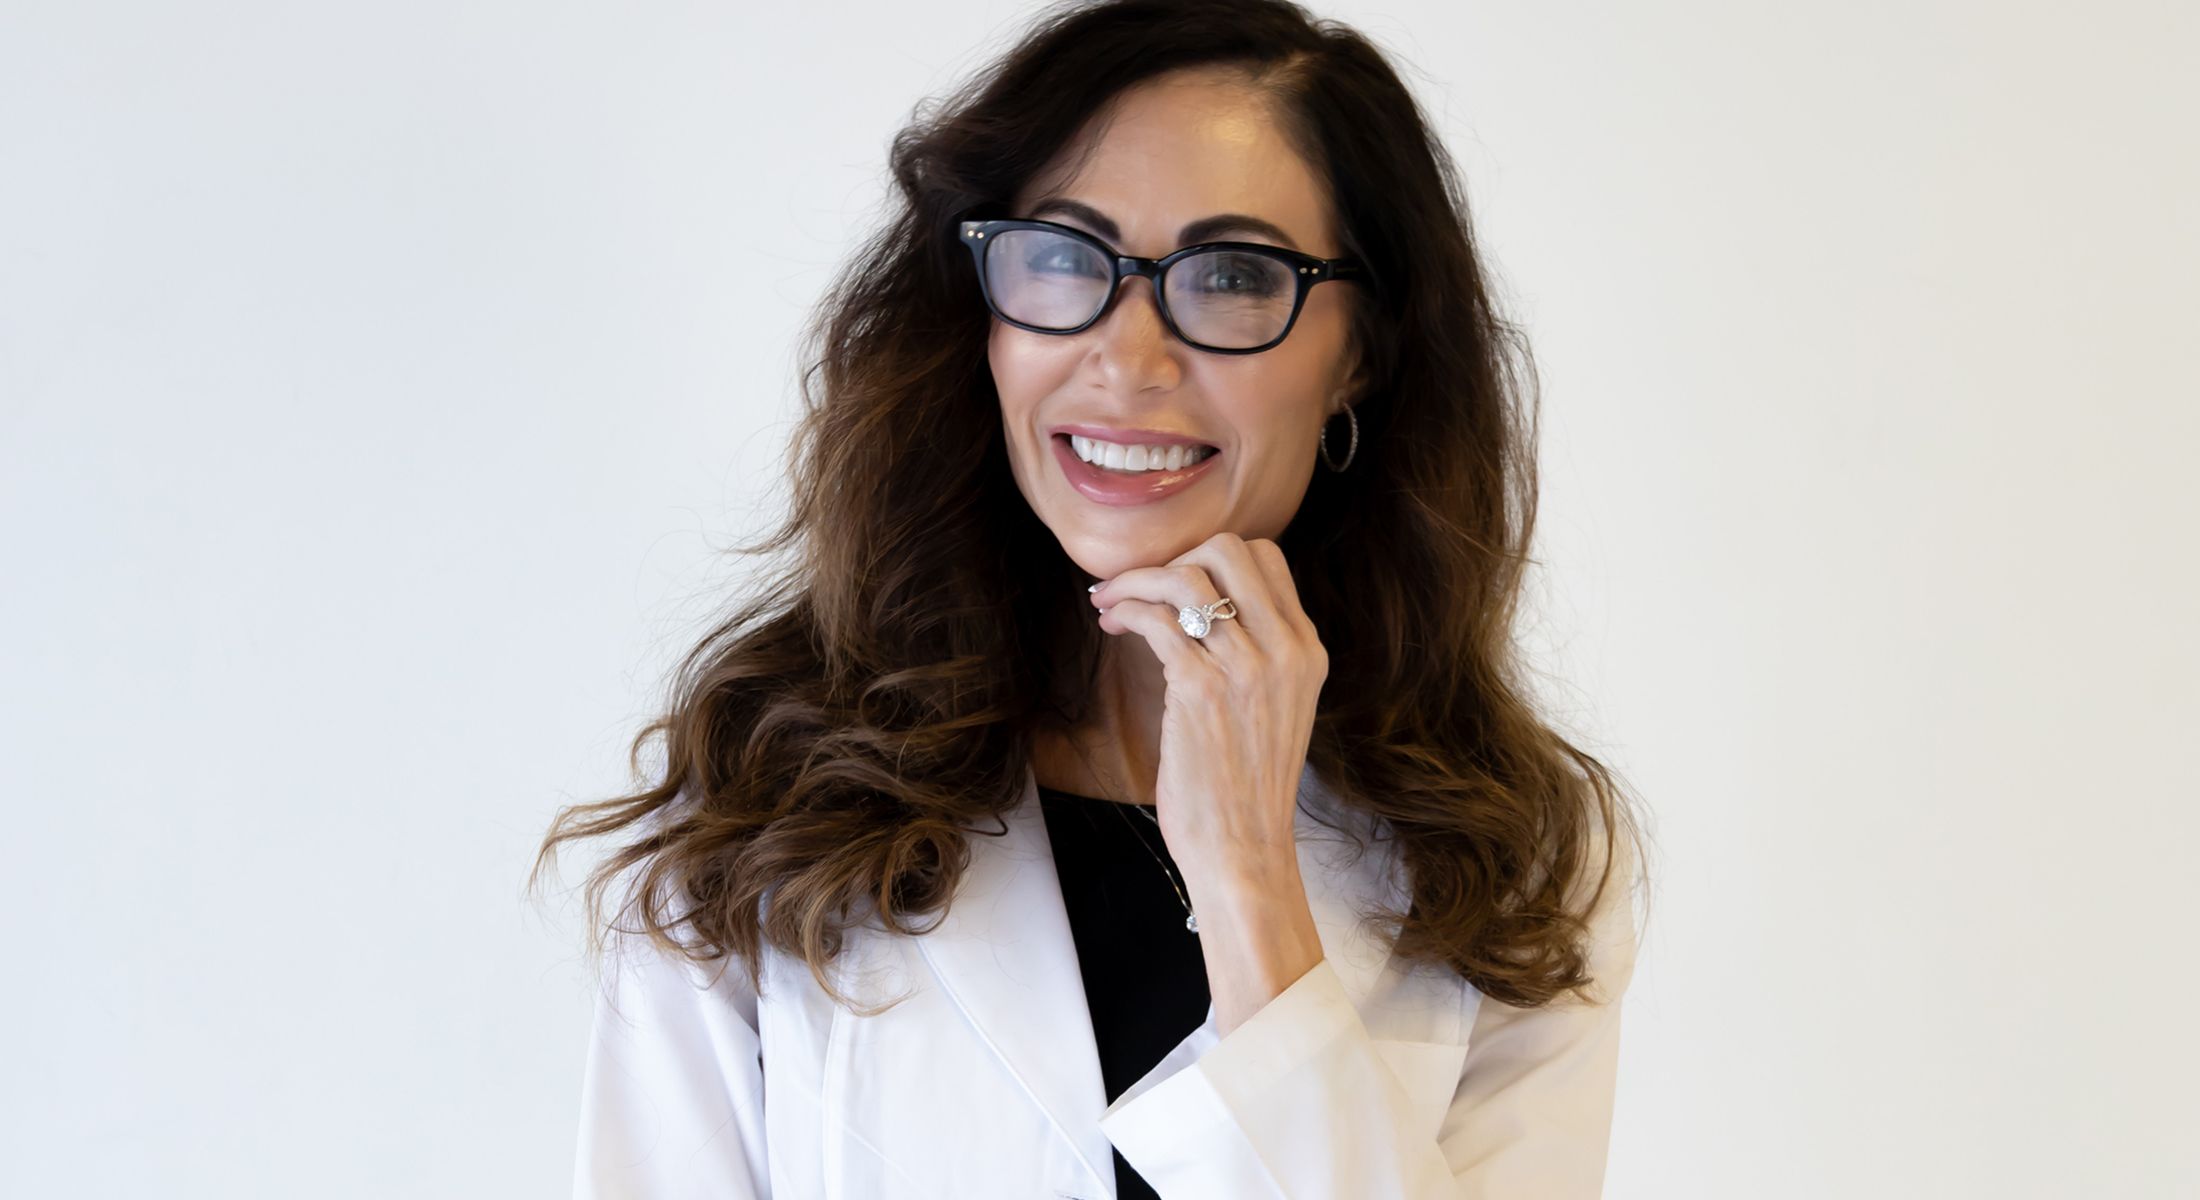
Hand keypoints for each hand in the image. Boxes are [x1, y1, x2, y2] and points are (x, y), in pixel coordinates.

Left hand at [1088, 532, 1328, 884]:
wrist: (1245, 850)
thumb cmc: (1247, 786)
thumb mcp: (1278, 707)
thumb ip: (1260, 655)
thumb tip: (1204, 607)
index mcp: (1307, 650)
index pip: (1266, 558)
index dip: (1211, 557)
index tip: (1174, 580)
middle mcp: (1285, 650)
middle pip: (1228, 550)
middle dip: (1172, 556)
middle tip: (1138, 586)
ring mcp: (1246, 668)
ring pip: (1185, 578)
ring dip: (1134, 581)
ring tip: (1108, 600)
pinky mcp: (1202, 691)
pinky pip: (1156, 619)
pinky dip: (1126, 610)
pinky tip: (1112, 624)